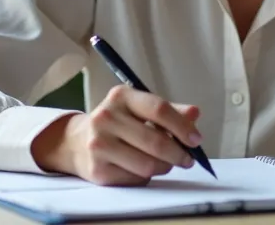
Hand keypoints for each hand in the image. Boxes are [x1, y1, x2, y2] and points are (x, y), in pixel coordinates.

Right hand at [31, 85, 201, 185]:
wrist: (79, 142)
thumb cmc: (119, 123)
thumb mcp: (141, 109)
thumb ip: (169, 112)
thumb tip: (194, 113)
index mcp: (121, 96)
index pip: (158, 109)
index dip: (182, 126)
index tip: (195, 139)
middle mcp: (106, 117)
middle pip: (155, 141)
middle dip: (178, 153)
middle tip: (188, 159)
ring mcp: (99, 144)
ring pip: (147, 164)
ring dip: (165, 167)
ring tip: (166, 163)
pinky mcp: (98, 169)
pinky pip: (135, 178)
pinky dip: (147, 176)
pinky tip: (143, 168)